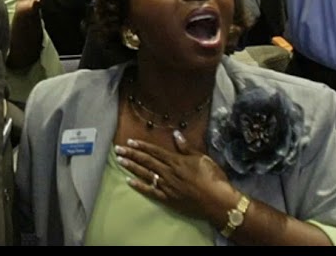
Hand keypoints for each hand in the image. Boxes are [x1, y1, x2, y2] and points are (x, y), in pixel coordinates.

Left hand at [115, 131, 239, 223]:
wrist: (217, 201)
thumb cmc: (212, 177)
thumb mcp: (201, 158)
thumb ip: (186, 147)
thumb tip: (176, 134)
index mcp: (176, 161)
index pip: (155, 151)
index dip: (142, 146)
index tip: (130, 141)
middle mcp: (168, 172)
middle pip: (146, 161)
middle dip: (131, 154)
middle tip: (118, 149)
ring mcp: (166, 186)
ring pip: (145, 174)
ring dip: (131, 167)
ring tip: (120, 161)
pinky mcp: (167, 199)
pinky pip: (150, 191)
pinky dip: (139, 186)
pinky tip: (129, 181)